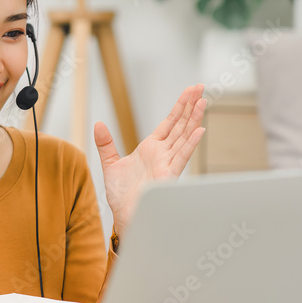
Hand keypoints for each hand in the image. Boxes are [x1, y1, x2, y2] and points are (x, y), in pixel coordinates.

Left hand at [94, 84, 206, 238]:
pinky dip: (190, 144)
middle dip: (190, 105)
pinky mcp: (168, 175)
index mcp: (151, 148)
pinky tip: (199, 131)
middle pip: (180, 124)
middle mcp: (162, 153)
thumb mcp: (110, 164)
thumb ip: (105, 144)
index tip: (190, 91)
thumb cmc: (121, 195)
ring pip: (184, 137)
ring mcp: (167, 163)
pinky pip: (182, 157)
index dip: (179, 106)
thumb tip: (98, 124)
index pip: (169, 122)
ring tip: (203, 102)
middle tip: (200, 87)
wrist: (124, 215)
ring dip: (194, 119)